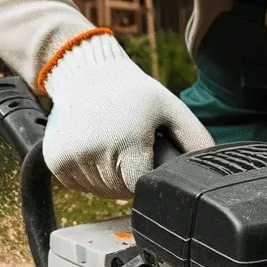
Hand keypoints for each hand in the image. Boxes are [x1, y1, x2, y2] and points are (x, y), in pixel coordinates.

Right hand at [41, 32, 213, 196]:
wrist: (86, 73)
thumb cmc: (134, 94)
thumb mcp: (172, 110)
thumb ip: (196, 142)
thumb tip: (211, 170)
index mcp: (126, 143)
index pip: (141, 188)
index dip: (148, 179)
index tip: (148, 159)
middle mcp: (95, 153)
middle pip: (121, 192)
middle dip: (130, 177)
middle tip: (132, 148)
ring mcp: (71, 158)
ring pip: (101, 191)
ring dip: (111, 177)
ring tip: (114, 145)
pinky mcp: (55, 161)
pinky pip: (81, 185)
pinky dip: (91, 174)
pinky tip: (96, 148)